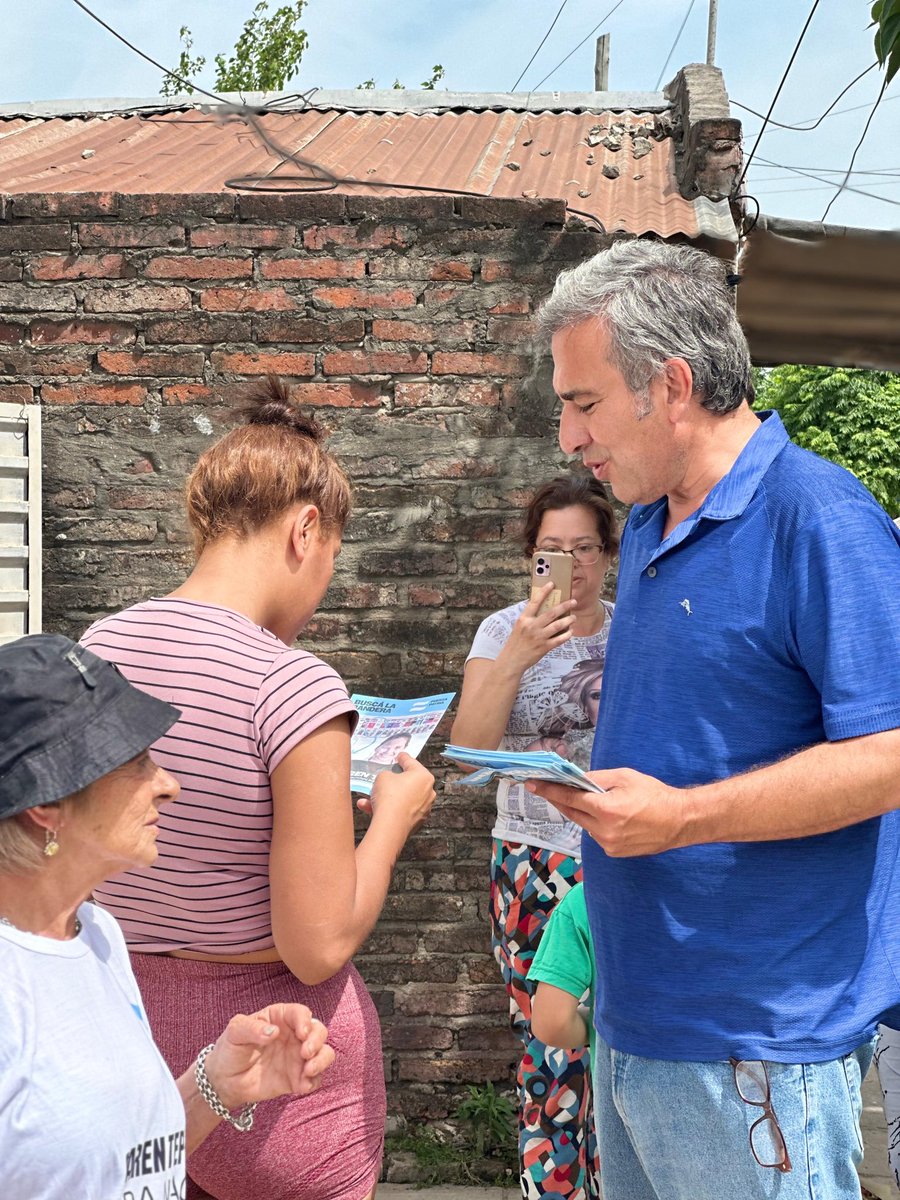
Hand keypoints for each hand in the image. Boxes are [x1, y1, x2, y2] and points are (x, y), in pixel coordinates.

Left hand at [203, 1003, 334, 1111]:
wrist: (225, 1080)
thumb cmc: (230, 1049)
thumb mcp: (235, 1032)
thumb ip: (252, 1029)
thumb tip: (273, 1031)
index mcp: (281, 1018)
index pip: (301, 1013)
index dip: (305, 1021)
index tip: (301, 1033)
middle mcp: (294, 1035)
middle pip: (319, 1031)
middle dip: (317, 1041)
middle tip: (305, 1053)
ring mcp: (297, 1057)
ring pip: (324, 1053)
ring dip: (322, 1060)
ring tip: (308, 1071)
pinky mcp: (297, 1078)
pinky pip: (315, 1078)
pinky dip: (314, 1081)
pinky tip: (302, 1086)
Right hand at [361, 752, 435, 831]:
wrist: (391, 825)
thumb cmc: (390, 796)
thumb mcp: (383, 777)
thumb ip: (387, 775)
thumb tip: (389, 780)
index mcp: (424, 776)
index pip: (412, 763)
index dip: (403, 758)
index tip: (400, 756)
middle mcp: (428, 792)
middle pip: (409, 783)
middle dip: (395, 781)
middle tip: (385, 778)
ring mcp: (424, 808)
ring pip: (402, 799)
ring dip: (386, 798)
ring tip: (368, 798)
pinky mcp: (416, 822)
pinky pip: (400, 811)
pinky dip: (388, 809)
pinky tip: (368, 808)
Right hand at [497, 584, 576, 673]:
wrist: (512, 660)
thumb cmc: (516, 643)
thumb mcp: (519, 627)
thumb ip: (529, 618)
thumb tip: (543, 609)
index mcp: (524, 619)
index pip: (535, 602)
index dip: (544, 592)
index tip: (552, 584)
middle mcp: (532, 626)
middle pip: (552, 613)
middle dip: (565, 606)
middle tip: (573, 602)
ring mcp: (539, 637)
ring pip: (558, 625)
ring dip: (568, 620)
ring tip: (574, 617)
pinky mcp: (544, 647)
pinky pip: (560, 639)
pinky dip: (567, 635)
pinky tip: (571, 631)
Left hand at [527, 767, 688, 856]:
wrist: (680, 821)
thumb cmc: (655, 794)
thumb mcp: (625, 777)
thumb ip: (597, 779)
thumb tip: (577, 780)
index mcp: (607, 809)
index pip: (570, 798)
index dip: (549, 790)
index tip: (532, 784)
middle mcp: (604, 830)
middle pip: (572, 813)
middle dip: (559, 800)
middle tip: (545, 788)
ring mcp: (609, 844)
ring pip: (583, 825)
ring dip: (579, 812)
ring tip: (582, 799)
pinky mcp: (614, 852)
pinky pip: (596, 834)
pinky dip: (594, 823)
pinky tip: (603, 815)